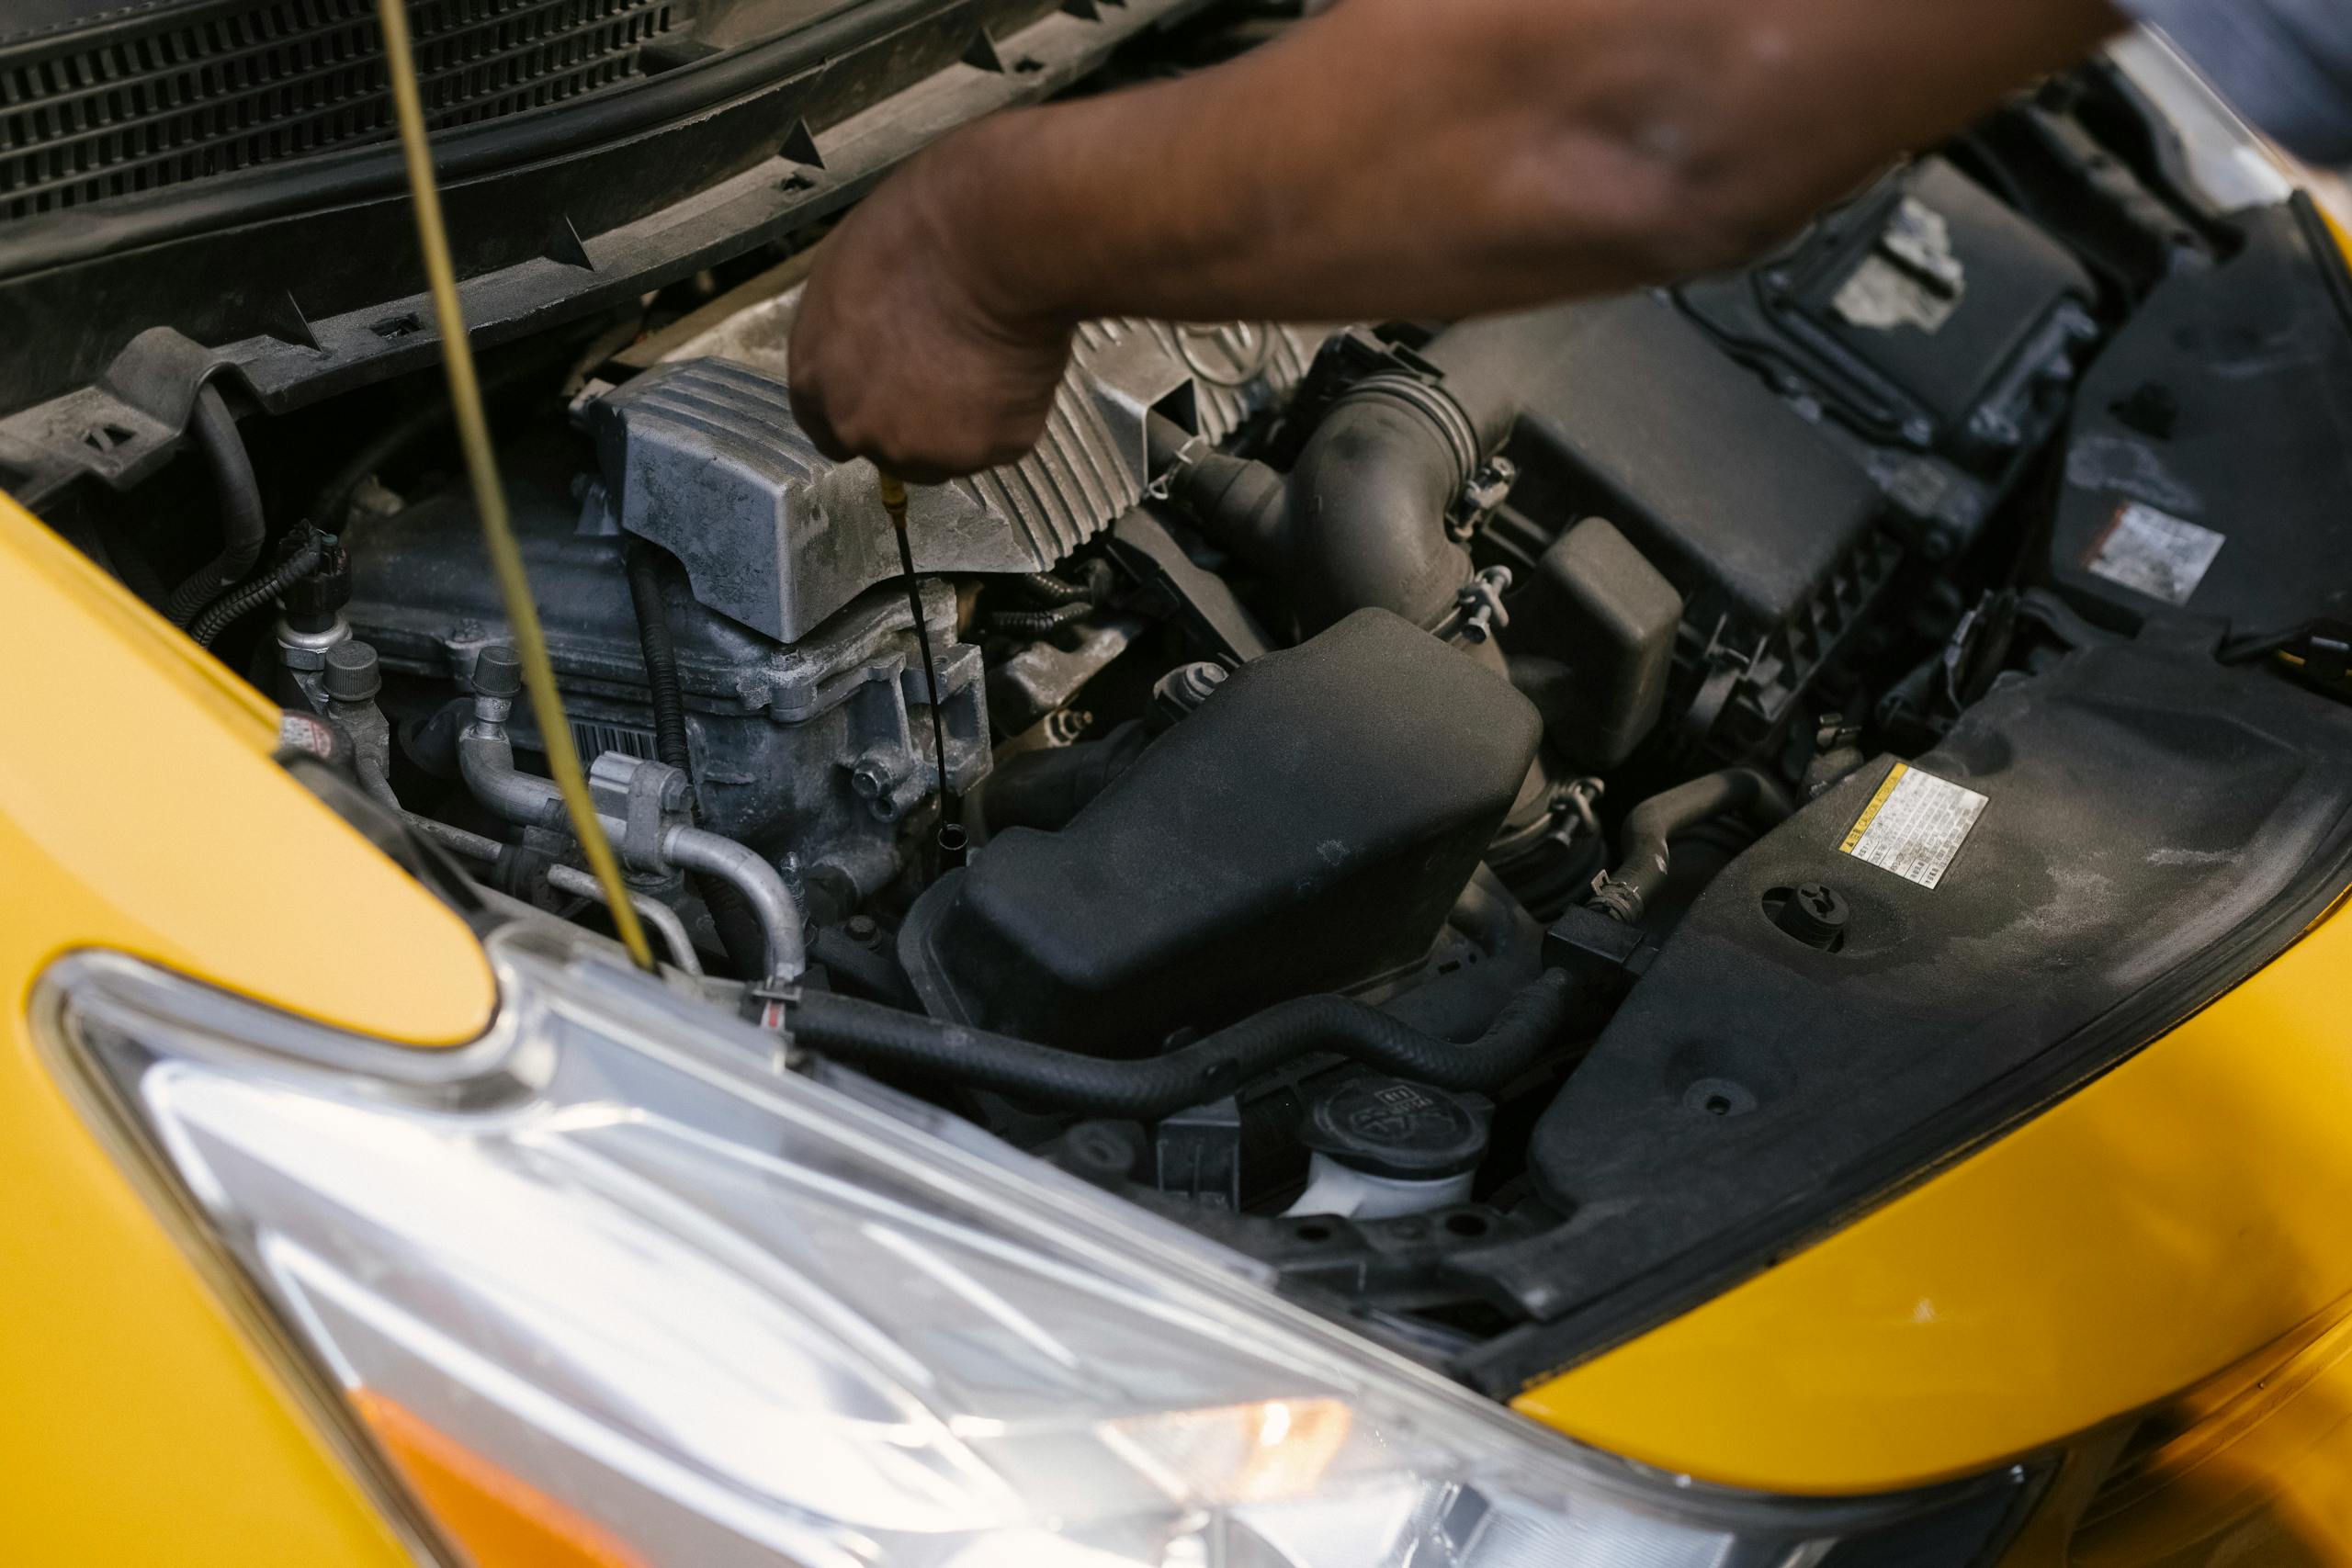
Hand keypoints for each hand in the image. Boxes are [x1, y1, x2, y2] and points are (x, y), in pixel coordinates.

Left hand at [787, 145, 1075, 482]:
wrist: (990, 245)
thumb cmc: (913, 235)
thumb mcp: (842, 278)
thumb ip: (845, 337)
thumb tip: (866, 349)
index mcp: (816, 383)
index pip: (828, 429)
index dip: (865, 409)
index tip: (893, 392)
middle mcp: (863, 429)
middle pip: (890, 451)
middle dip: (916, 422)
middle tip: (949, 370)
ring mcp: (928, 448)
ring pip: (948, 454)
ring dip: (964, 423)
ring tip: (985, 362)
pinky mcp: (991, 449)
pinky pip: (1003, 439)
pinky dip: (1012, 411)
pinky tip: (1016, 363)